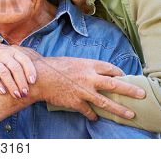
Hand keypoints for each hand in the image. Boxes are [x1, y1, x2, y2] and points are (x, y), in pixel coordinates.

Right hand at [0, 38, 37, 97]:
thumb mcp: (7, 53)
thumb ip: (18, 60)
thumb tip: (34, 74)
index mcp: (11, 51)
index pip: (24, 59)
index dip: (30, 70)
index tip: (33, 82)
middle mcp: (2, 54)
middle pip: (15, 68)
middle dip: (22, 82)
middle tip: (25, 93)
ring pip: (4, 73)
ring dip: (12, 85)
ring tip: (16, 95)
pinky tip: (3, 92)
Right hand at [31, 57, 145, 120]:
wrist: (38, 77)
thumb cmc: (53, 66)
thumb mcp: (72, 61)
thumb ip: (85, 66)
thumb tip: (94, 72)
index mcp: (88, 64)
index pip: (110, 69)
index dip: (119, 73)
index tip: (123, 76)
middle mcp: (89, 78)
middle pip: (114, 85)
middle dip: (130, 90)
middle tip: (141, 94)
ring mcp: (83, 91)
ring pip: (106, 102)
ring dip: (119, 109)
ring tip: (130, 114)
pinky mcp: (76, 102)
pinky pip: (88, 111)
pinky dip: (93, 115)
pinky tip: (95, 117)